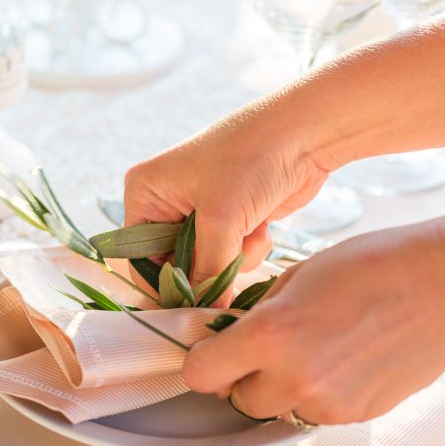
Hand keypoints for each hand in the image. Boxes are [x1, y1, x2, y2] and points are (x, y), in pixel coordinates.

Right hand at [123, 108, 334, 291]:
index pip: (139, 258)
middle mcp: (166, 202)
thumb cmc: (250, 159)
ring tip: (251, 231)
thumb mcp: (220, 220)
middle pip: (174, 264)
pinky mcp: (231, 217)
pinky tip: (263, 226)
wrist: (306, 131)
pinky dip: (248, 248)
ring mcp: (199, 210)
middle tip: (227, 267)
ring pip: (206, 263)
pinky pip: (230, 254)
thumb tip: (205, 314)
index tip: (186, 308)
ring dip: (232, 257)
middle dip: (206, 268)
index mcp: (145, 194)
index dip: (162, 285)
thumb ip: (207, 273)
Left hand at [182, 222, 444, 424]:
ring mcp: (326, 402)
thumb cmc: (371, 267)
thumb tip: (229, 337)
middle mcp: (293, 377)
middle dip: (242, 379)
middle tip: (264, 352)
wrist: (444, 286)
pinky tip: (339, 362)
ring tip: (311, 352)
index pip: (201, 373)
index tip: (214, 351)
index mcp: (269, 335)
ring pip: (276, 411)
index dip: (204, 361)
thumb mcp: (294, 278)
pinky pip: (313, 414)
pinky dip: (315, 395)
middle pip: (236, 400)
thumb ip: (255, 315)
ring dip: (279, 390)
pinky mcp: (354, 415)